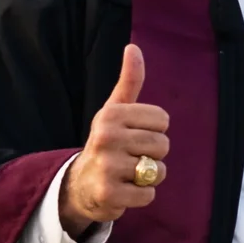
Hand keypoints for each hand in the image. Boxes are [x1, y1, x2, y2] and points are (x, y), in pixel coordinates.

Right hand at [59, 46, 169, 235]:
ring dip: (149, 177)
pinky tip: (124, 190)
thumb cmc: (107, 142)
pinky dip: (142, 195)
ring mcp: (106, 167)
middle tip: (131, 157)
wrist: (80, 184)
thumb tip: (133, 47)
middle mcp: (106, 137)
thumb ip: (129, 80)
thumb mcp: (115, 110)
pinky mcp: (109, 194)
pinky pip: (149, 194)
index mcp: (111, 114)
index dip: (154, 130)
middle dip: (153, 155)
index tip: (134, 135)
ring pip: (158, 171)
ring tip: (128, 174)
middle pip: (162, 145)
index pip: (163, 120)